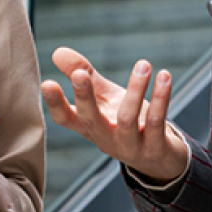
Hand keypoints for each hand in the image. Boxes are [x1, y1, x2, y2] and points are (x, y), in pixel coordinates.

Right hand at [41, 47, 187, 183]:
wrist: (161, 160)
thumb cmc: (128, 123)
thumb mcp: (105, 99)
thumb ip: (85, 75)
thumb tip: (57, 52)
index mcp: (90, 127)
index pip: (66, 119)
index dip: (55, 103)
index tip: (47, 83)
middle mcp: (106, 139)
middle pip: (91, 120)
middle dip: (84, 97)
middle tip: (80, 74)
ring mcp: (130, 146)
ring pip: (127, 119)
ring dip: (135, 89)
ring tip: (143, 64)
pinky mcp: (155, 148)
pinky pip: (156, 121)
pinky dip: (161, 98)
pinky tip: (164, 76)